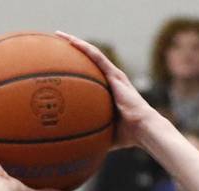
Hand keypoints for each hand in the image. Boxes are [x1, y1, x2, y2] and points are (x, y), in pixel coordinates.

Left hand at [55, 32, 155, 149]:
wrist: (143, 129)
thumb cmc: (129, 135)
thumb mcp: (106, 133)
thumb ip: (95, 134)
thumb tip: (79, 147)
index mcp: (110, 91)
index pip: (91, 75)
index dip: (77, 68)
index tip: (61, 64)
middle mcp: (111, 79)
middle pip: (89, 60)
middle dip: (73, 51)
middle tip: (55, 45)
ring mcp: (113, 75)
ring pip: (91, 53)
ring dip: (75, 43)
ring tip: (59, 35)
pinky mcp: (115, 75)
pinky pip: (96, 56)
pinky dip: (83, 47)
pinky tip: (70, 41)